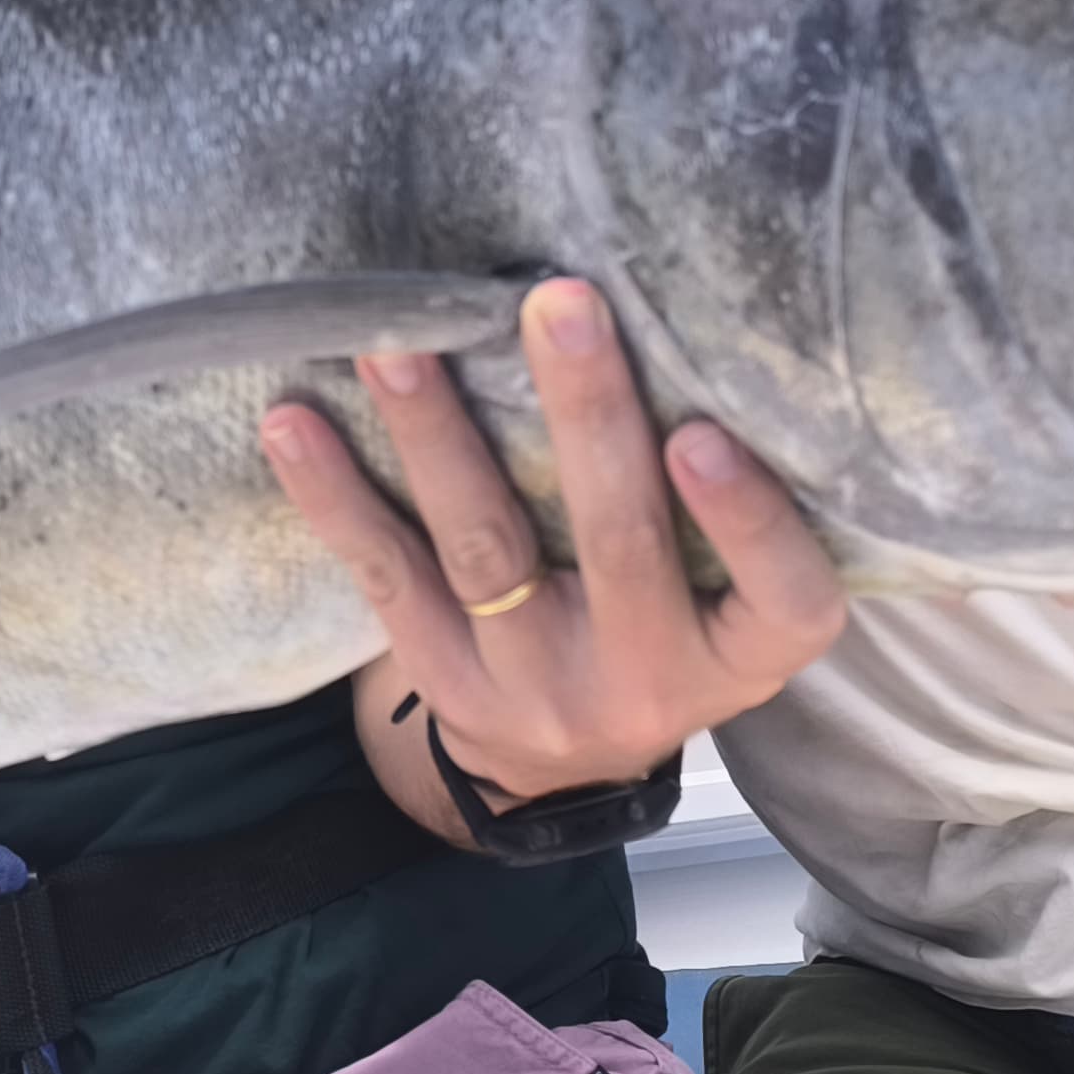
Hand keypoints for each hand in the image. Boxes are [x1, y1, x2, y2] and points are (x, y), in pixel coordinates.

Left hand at [256, 277, 847, 804]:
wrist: (563, 769)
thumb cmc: (670, 630)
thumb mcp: (734, 598)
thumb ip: (725, 507)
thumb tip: (680, 315)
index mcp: (745, 653)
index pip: (781, 596)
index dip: (745, 520)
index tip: (700, 432)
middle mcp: (648, 679)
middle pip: (619, 544)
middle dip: (587, 415)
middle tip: (559, 304)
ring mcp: (536, 687)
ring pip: (487, 551)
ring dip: (437, 436)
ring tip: (396, 346)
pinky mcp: (444, 677)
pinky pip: (387, 576)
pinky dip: (336, 495)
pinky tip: (291, 424)